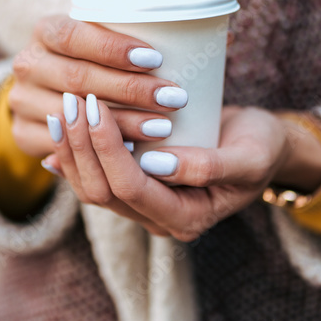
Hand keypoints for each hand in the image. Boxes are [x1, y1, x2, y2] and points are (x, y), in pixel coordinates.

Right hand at [9, 15, 188, 158]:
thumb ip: (125, 35)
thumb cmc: (93, 58)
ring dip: (123, 124)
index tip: (155, 58)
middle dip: (130, 89)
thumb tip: (179, 30)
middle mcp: (27, 65)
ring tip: (163, 127)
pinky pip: (65, 147)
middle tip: (173, 98)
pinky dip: (101, 149)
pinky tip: (135, 151)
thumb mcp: (101, 37)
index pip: (74, 35)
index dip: (113, 48)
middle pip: (78, 78)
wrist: (49, 90)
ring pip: (74, 116)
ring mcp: (22, 101)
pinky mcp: (24, 134)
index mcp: (45, 31)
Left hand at [43, 97, 302, 240]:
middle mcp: (159, 219)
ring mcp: (143, 206)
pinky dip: (75, 153)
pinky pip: (95, 176)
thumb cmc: (261, 147)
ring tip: (60, 108)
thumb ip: (209, 166)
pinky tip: (57, 130)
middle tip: (71, 100)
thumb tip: (158, 165)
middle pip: (102, 191)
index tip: (96, 107)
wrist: (263, 147)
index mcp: (187, 218)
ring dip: (72, 148)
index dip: (108, 150)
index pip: (132, 188)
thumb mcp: (249, 157)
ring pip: (92, 186)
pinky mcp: (134, 187)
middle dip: (82, 146)